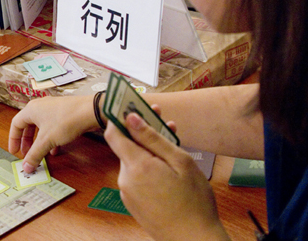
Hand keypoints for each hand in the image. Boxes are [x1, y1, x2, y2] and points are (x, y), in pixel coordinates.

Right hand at [9, 95, 97, 172]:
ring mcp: (53, 109)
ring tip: (41, 154)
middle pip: (28, 126)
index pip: (16, 124)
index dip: (13, 139)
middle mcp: (40, 107)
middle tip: (27, 154)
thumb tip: (26, 166)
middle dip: (27, 142)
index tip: (15, 151)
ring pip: (41, 128)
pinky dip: (51, 139)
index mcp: (31, 110)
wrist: (89, 112)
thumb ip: (34, 154)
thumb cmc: (65, 120)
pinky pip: (52, 127)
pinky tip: (55, 150)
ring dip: (40, 142)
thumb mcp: (47, 141)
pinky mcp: (63, 114)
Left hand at [104, 113, 229, 240]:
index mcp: (136, 166)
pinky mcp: (133, 202)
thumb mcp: (180, 162)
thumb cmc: (193, 203)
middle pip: (127, 147)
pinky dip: (148, 168)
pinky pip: (137, 177)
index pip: (114, 132)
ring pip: (134, 162)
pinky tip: (167, 169)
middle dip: (143, 134)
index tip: (129, 104)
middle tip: (163, 122)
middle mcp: (125, 179)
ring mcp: (127, 192)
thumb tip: (132, 118)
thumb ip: (153, 138)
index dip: (119, 116)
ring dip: (149, 151)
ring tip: (172, 147)